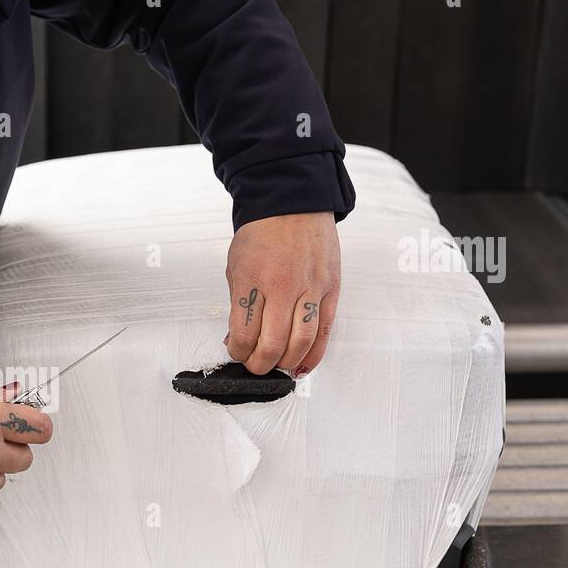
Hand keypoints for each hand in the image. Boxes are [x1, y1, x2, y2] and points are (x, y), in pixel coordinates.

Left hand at [224, 211, 340, 377]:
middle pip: (273, 344)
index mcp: (253, 280)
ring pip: (301, 343)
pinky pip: (325, 331)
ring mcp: (310, 288)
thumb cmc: (262, 232)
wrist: (293, 202)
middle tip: (255, 365)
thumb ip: (238, 304)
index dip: (238, 352)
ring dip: (286, 362)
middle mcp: (283, 286)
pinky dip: (314, 354)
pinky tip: (303, 364)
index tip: (236, 353)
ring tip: (277, 365)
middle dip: (260, 364)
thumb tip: (237, 339)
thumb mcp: (236, 266)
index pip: (244, 334)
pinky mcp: (331, 289)